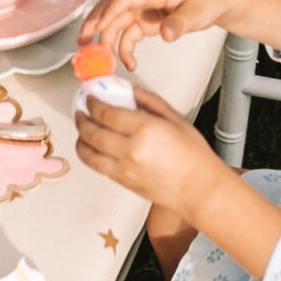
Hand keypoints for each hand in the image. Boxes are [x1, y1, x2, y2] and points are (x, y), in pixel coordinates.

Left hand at [74, 87, 215, 217]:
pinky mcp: (123, 182)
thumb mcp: (176, 120)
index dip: (93, 103)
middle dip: (82, 119)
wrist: (199, 189)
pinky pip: (97, 167)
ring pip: (89, 153)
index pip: (107, 113)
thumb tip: (133, 92)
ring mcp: (125, 169)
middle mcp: (131, 150)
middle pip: (92, 132)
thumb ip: (151, 102)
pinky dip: (89, 155)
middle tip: (81, 111)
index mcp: (145, 130)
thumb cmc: (194, 158)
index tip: (91, 98)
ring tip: (82, 130)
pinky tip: (91, 148)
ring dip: (80, 139)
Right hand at [78, 0, 280, 71]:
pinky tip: (128, 63)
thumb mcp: (197, 12)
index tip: (97, 27)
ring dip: (106, 39)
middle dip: (95, 23)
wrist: (220, 2)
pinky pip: (129, 35)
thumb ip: (179, 23)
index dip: (109, 12)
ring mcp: (145, 10)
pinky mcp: (148, 22)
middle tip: (82, 41)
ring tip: (99, 57)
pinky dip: (125, 49)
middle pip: (113, 8)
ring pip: (117, 22)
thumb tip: (165, 33)